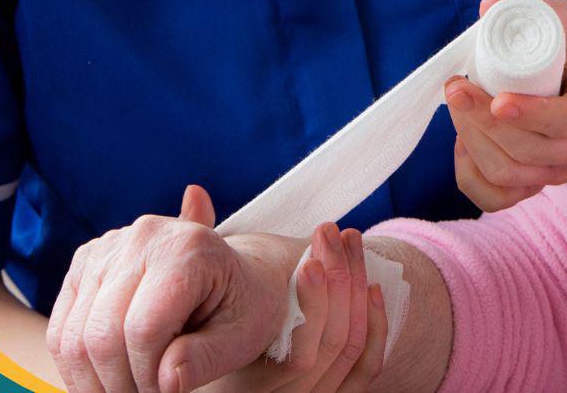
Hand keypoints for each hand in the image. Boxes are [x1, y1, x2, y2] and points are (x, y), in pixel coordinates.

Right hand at [45, 184, 299, 392]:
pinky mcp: (84, 263)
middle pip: (101, 335)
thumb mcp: (242, 336)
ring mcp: (107, 247)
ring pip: (73, 338)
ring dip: (95, 381)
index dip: (149, 377)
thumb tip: (166, 382)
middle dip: (120, 384)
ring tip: (130, 390)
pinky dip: (77, 366)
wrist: (240, 273)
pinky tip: (108, 379)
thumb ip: (205, 359)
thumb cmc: (246, 306)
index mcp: (188, 247)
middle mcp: (142, 237)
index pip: (144, 329)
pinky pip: (61, 329)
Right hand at [206, 225, 386, 392]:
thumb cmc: (190, 334)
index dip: (313, 301)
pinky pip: (366, 368)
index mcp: (242, 380)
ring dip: (356, 289)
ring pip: (349, 349)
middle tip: (331, 232)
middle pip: (331, 345)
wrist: (215, 375)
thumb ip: (192, 260)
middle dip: (340, 281)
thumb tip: (195, 192)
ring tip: (349, 239)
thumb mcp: (190, 305)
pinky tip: (372, 286)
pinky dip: (376, 324)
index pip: (299, 350)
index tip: (313, 260)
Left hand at [446, 0, 566, 211]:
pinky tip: (463, 140)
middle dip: (485, 123)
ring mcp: (564, 170)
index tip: (496, 101)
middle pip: (535, 153)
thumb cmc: (566, 40)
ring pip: (510, 175)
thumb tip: (488, 8)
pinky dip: (470, 173)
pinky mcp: (535, 185)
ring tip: (457, 102)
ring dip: (473, 140)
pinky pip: (496, 199)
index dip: (534, 116)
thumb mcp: (556, 16)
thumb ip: (526, 10)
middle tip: (455, 87)